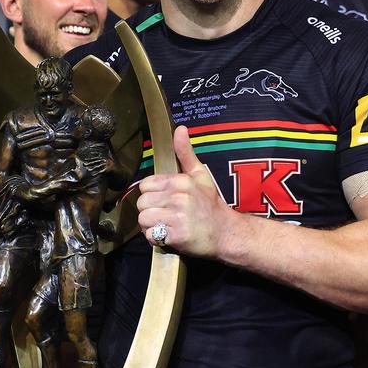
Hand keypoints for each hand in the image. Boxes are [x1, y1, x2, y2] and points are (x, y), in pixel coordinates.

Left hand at [136, 126, 235, 258]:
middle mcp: (178, 196)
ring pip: (143, 219)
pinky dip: (156, 239)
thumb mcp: (200, 174)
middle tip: (166, 216)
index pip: (145, 186)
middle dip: (150, 211)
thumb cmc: (210, 205)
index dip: (152, 195)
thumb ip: (186, 153)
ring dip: (151, 225)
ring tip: (167, 225)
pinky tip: (169, 236)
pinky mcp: (177, 235)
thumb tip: (180, 128)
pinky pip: (150, 235)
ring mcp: (178, 216)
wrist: (226, 233)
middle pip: (142, 203)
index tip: (165, 201)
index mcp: (180, 181)